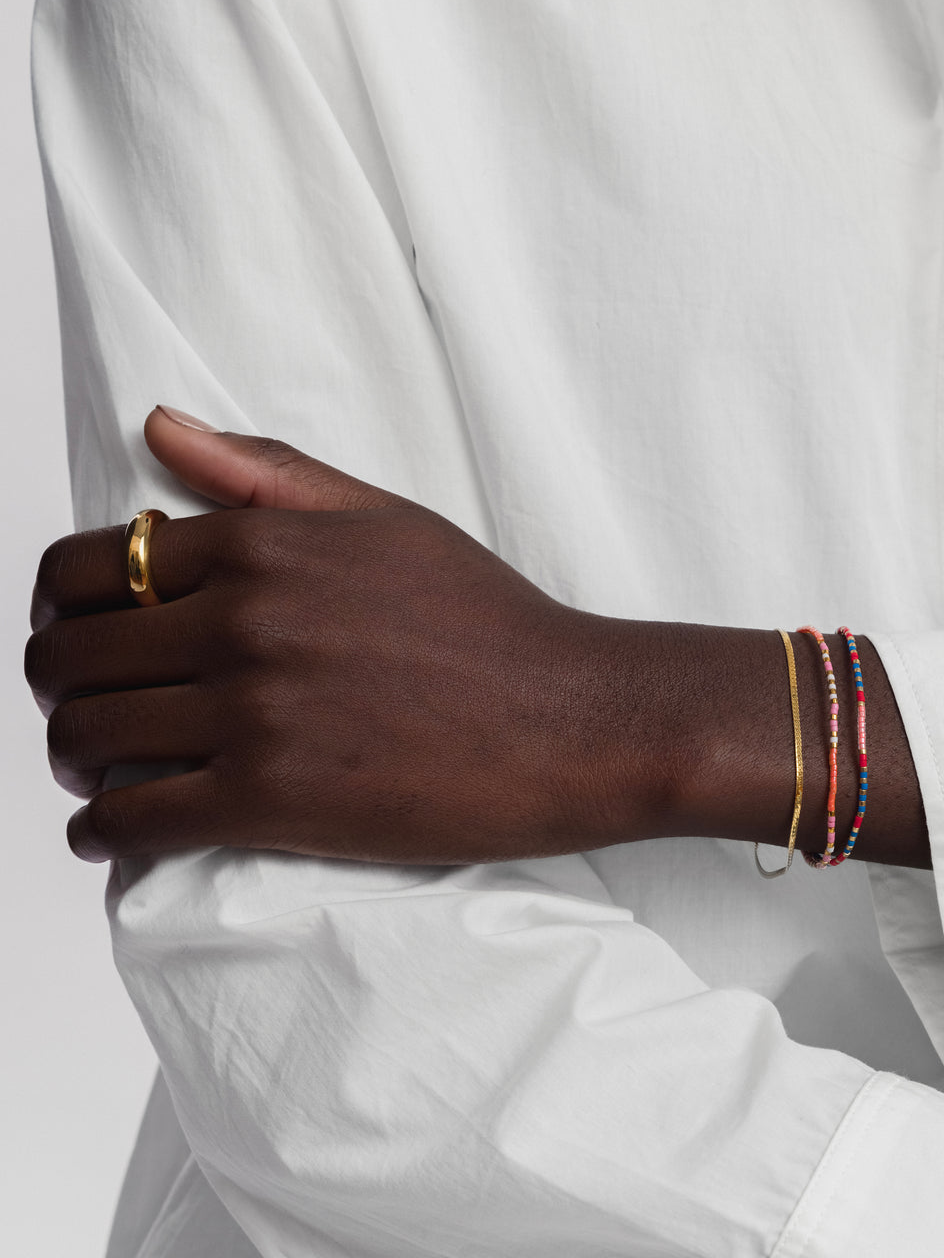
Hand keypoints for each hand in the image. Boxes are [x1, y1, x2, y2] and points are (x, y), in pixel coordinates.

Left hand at [26, 408, 928, 867]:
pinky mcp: (271, 801)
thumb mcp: (386, 518)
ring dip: (73, 756)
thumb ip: (265, 476)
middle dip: (58, 683)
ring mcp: (252, 713)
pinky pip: (133, 819)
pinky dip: (101, 829)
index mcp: (260, 545)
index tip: (76, 630)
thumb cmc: (492, 622)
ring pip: (87, 737)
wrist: (573, 721)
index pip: (90, 566)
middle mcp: (242, 621)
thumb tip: (161, 429)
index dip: (62, 604)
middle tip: (81, 705)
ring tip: (98, 767)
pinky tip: (112, 827)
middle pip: (69, 654)